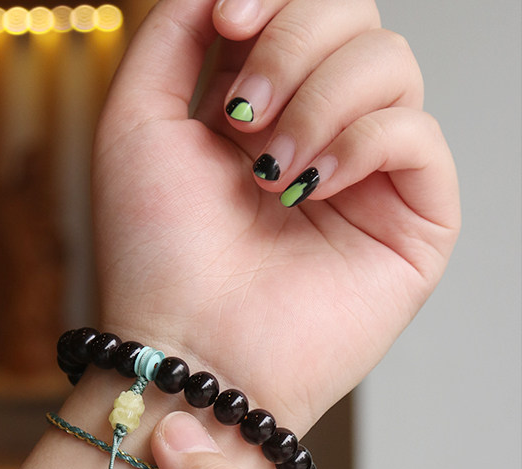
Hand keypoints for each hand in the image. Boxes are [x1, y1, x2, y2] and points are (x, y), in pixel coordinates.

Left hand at [93, 0, 459, 437]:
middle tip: (242, 115)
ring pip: (390, 62)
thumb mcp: (136, 124)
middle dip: (290, 45)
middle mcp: (318, 130)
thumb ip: (172, 34)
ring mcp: (367, 174)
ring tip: (269, 172)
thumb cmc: (154, 254)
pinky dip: (361, 143)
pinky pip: (416, 132)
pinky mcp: (411, 220)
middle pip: (352, 16)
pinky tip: (310, 187)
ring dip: (318, 101)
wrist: (185, 349)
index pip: (300, 6)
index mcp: (260, 106)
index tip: (227, 23)